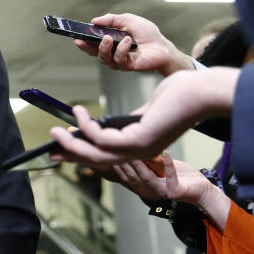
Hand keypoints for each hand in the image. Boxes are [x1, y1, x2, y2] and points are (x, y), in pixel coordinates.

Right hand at [49, 68, 239, 165]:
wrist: (202, 92)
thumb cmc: (181, 96)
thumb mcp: (146, 112)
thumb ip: (128, 121)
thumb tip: (108, 123)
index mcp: (142, 148)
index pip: (106, 156)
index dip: (83, 154)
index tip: (63, 150)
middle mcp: (140, 154)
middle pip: (97, 160)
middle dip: (72, 154)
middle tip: (51, 147)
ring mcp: (139, 149)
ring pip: (97, 153)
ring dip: (73, 143)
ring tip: (56, 131)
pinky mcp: (139, 140)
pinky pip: (102, 138)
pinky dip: (86, 126)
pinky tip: (79, 112)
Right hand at [72, 13, 192, 76]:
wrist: (163, 47)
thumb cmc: (147, 34)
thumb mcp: (129, 20)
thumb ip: (112, 19)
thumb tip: (95, 20)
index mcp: (110, 42)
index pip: (93, 43)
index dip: (83, 41)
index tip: (76, 37)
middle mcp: (112, 53)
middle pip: (94, 53)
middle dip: (86, 47)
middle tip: (82, 40)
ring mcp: (119, 61)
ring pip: (104, 58)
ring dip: (104, 48)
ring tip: (108, 38)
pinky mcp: (128, 66)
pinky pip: (119, 60)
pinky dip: (122, 49)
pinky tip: (128, 41)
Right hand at [110, 153, 205, 203]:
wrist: (204, 191)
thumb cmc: (185, 178)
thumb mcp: (166, 167)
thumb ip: (153, 161)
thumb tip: (141, 147)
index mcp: (149, 184)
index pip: (129, 176)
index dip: (119, 167)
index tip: (112, 154)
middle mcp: (153, 190)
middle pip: (134, 177)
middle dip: (125, 163)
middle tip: (120, 149)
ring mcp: (164, 192)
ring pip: (146, 177)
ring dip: (140, 164)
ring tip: (137, 151)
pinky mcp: (176, 191)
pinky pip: (170, 176)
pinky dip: (167, 163)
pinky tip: (165, 152)